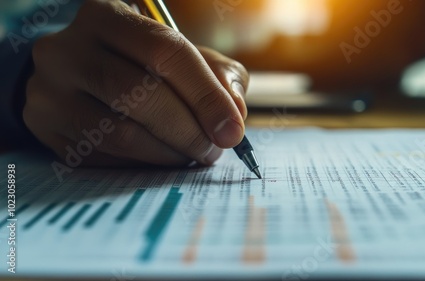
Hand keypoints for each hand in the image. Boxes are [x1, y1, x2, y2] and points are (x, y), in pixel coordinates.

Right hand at [23, 0, 248, 166]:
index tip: (232, 130)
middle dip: (189, 131)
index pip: (166, 52)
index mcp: (107, 17)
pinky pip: (106, 158)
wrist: (75, 79)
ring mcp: (50, 92)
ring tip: (191, 154)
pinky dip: (144, 165)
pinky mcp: (47, 130)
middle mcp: (68, 49)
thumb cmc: (139, 65)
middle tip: (213, 150)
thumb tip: (234, 114)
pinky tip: (160, 158)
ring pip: (122, 135)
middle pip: (141, 95)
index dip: (206, 95)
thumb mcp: (182, 56)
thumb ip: (217, 75)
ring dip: (169, 153)